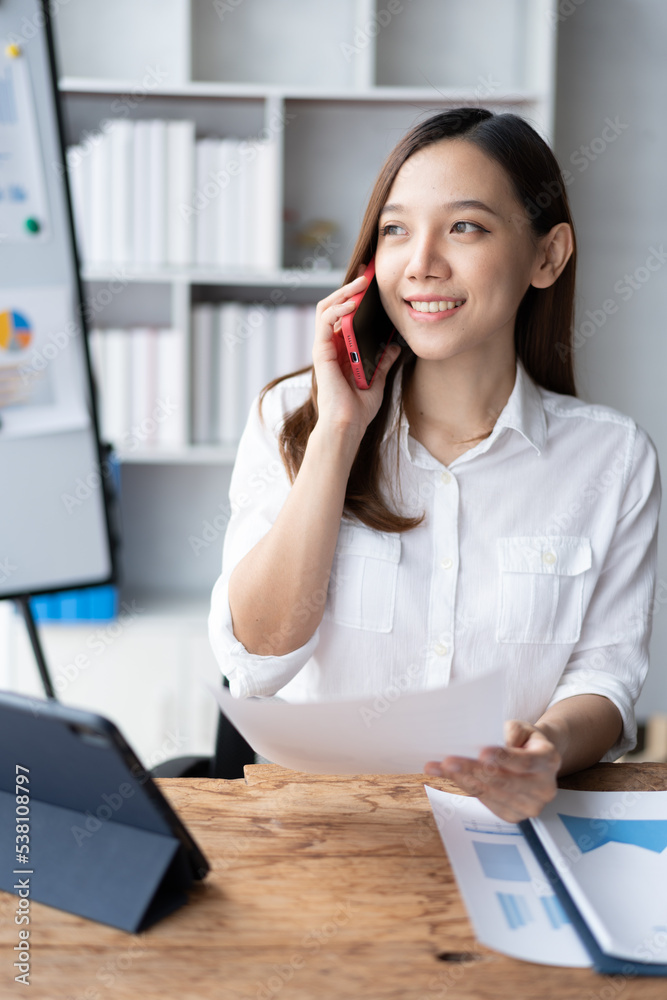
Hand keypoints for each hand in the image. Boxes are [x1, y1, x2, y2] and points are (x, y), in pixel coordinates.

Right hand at [312, 265, 400, 439]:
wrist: (348, 425)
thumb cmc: (359, 408)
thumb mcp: (378, 379)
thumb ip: (383, 361)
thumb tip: (395, 346)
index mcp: (343, 350)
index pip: (346, 315)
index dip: (357, 297)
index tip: (372, 283)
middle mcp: (331, 346)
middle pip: (336, 307)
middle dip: (351, 288)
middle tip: (368, 274)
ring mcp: (325, 348)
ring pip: (327, 308)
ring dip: (344, 292)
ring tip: (362, 283)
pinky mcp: (321, 352)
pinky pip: (325, 322)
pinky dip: (337, 309)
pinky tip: (352, 303)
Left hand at [424, 720, 561, 822]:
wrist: (535, 759)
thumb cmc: (524, 740)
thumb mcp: (522, 727)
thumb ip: (511, 732)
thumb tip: (491, 742)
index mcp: (549, 761)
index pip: (525, 762)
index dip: (502, 758)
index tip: (481, 752)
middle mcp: (544, 788)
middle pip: (504, 781)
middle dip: (474, 770)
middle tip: (449, 760)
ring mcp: (529, 806)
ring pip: (491, 793)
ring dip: (462, 780)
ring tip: (440, 767)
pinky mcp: (513, 815)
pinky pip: (485, 801)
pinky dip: (464, 787)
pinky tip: (448, 777)